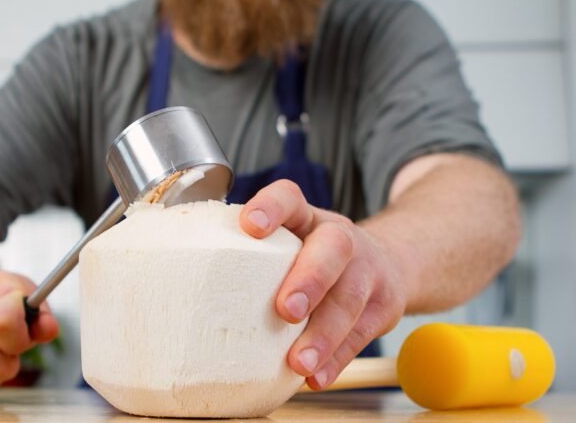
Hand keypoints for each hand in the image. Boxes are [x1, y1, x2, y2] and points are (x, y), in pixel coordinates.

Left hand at [239, 180, 406, 389]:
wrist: (389, 264)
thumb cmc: (315, 258)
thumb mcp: (291, 244)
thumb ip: (253, 258)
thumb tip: (186, 287)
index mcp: (307, 218)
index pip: (290, 198)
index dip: (271, 207)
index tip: (250, 226)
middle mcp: (341, 237)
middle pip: (333, 248)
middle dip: (310, 278)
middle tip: (286, 309)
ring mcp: (368, 270)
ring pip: (350, 298)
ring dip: (324, 333)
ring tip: (299, 362)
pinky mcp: (385, 305)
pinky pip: (362, 333)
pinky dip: (337, 358)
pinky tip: (316, 376)